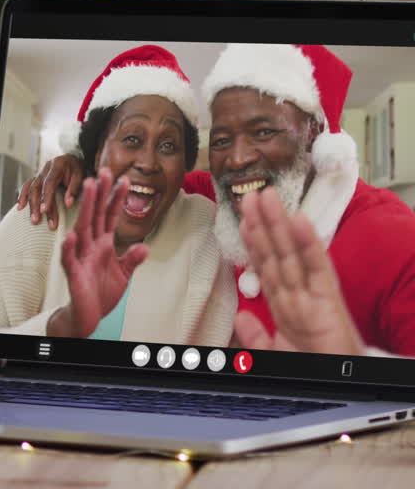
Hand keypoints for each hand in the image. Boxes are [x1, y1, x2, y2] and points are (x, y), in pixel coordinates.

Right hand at [16, 154, 83, 228]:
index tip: (44, 210)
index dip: (46, 197)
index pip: (49, 183)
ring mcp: (39, 173)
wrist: (72, 160)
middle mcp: (45, 168)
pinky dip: (22, 196)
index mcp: (57, 165)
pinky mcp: (36, 178)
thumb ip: (74, 189)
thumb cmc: (76, 169)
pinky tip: (20, 207)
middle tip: (37, 220)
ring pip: (30, 188)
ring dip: (30, 204)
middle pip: (36, 187)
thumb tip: (68, 204)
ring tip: (32, 219)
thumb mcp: (80, 176)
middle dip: (36, 205)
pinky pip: (26, 186)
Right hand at [47, 168, 148, 337]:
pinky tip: (72, 234)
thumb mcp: (124, 274)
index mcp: (103, 244)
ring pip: (83, 227)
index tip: (124, 179)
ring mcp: (81, 257)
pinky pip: (70, 258)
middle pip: (96, 214)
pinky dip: (70, 247)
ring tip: (88, 188)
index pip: (111, 216)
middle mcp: (91, 246)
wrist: (89, 316)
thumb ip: (133, 259)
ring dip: (86, 208)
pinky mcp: (74, 273)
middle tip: (103, 170)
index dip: (117, 198)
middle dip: (100, 193)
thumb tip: (144, 245)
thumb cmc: (102, 293)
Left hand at [231, 188, 364, 355]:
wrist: (338, 385)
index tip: (242, 218)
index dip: (253, 241)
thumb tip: (241, 317)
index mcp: (285, 302)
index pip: (265, 266)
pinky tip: (299, 220)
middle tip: (249, 194)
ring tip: (267, 196)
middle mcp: (296, 293)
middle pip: (275, 252)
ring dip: (278, 223)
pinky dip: (309, 243)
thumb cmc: (314, 366)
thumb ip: (256, 336)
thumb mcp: (275, 352)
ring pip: (290, 253)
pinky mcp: (328, 299)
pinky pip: (317, 267)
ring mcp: (312, 293)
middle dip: (261, 223)